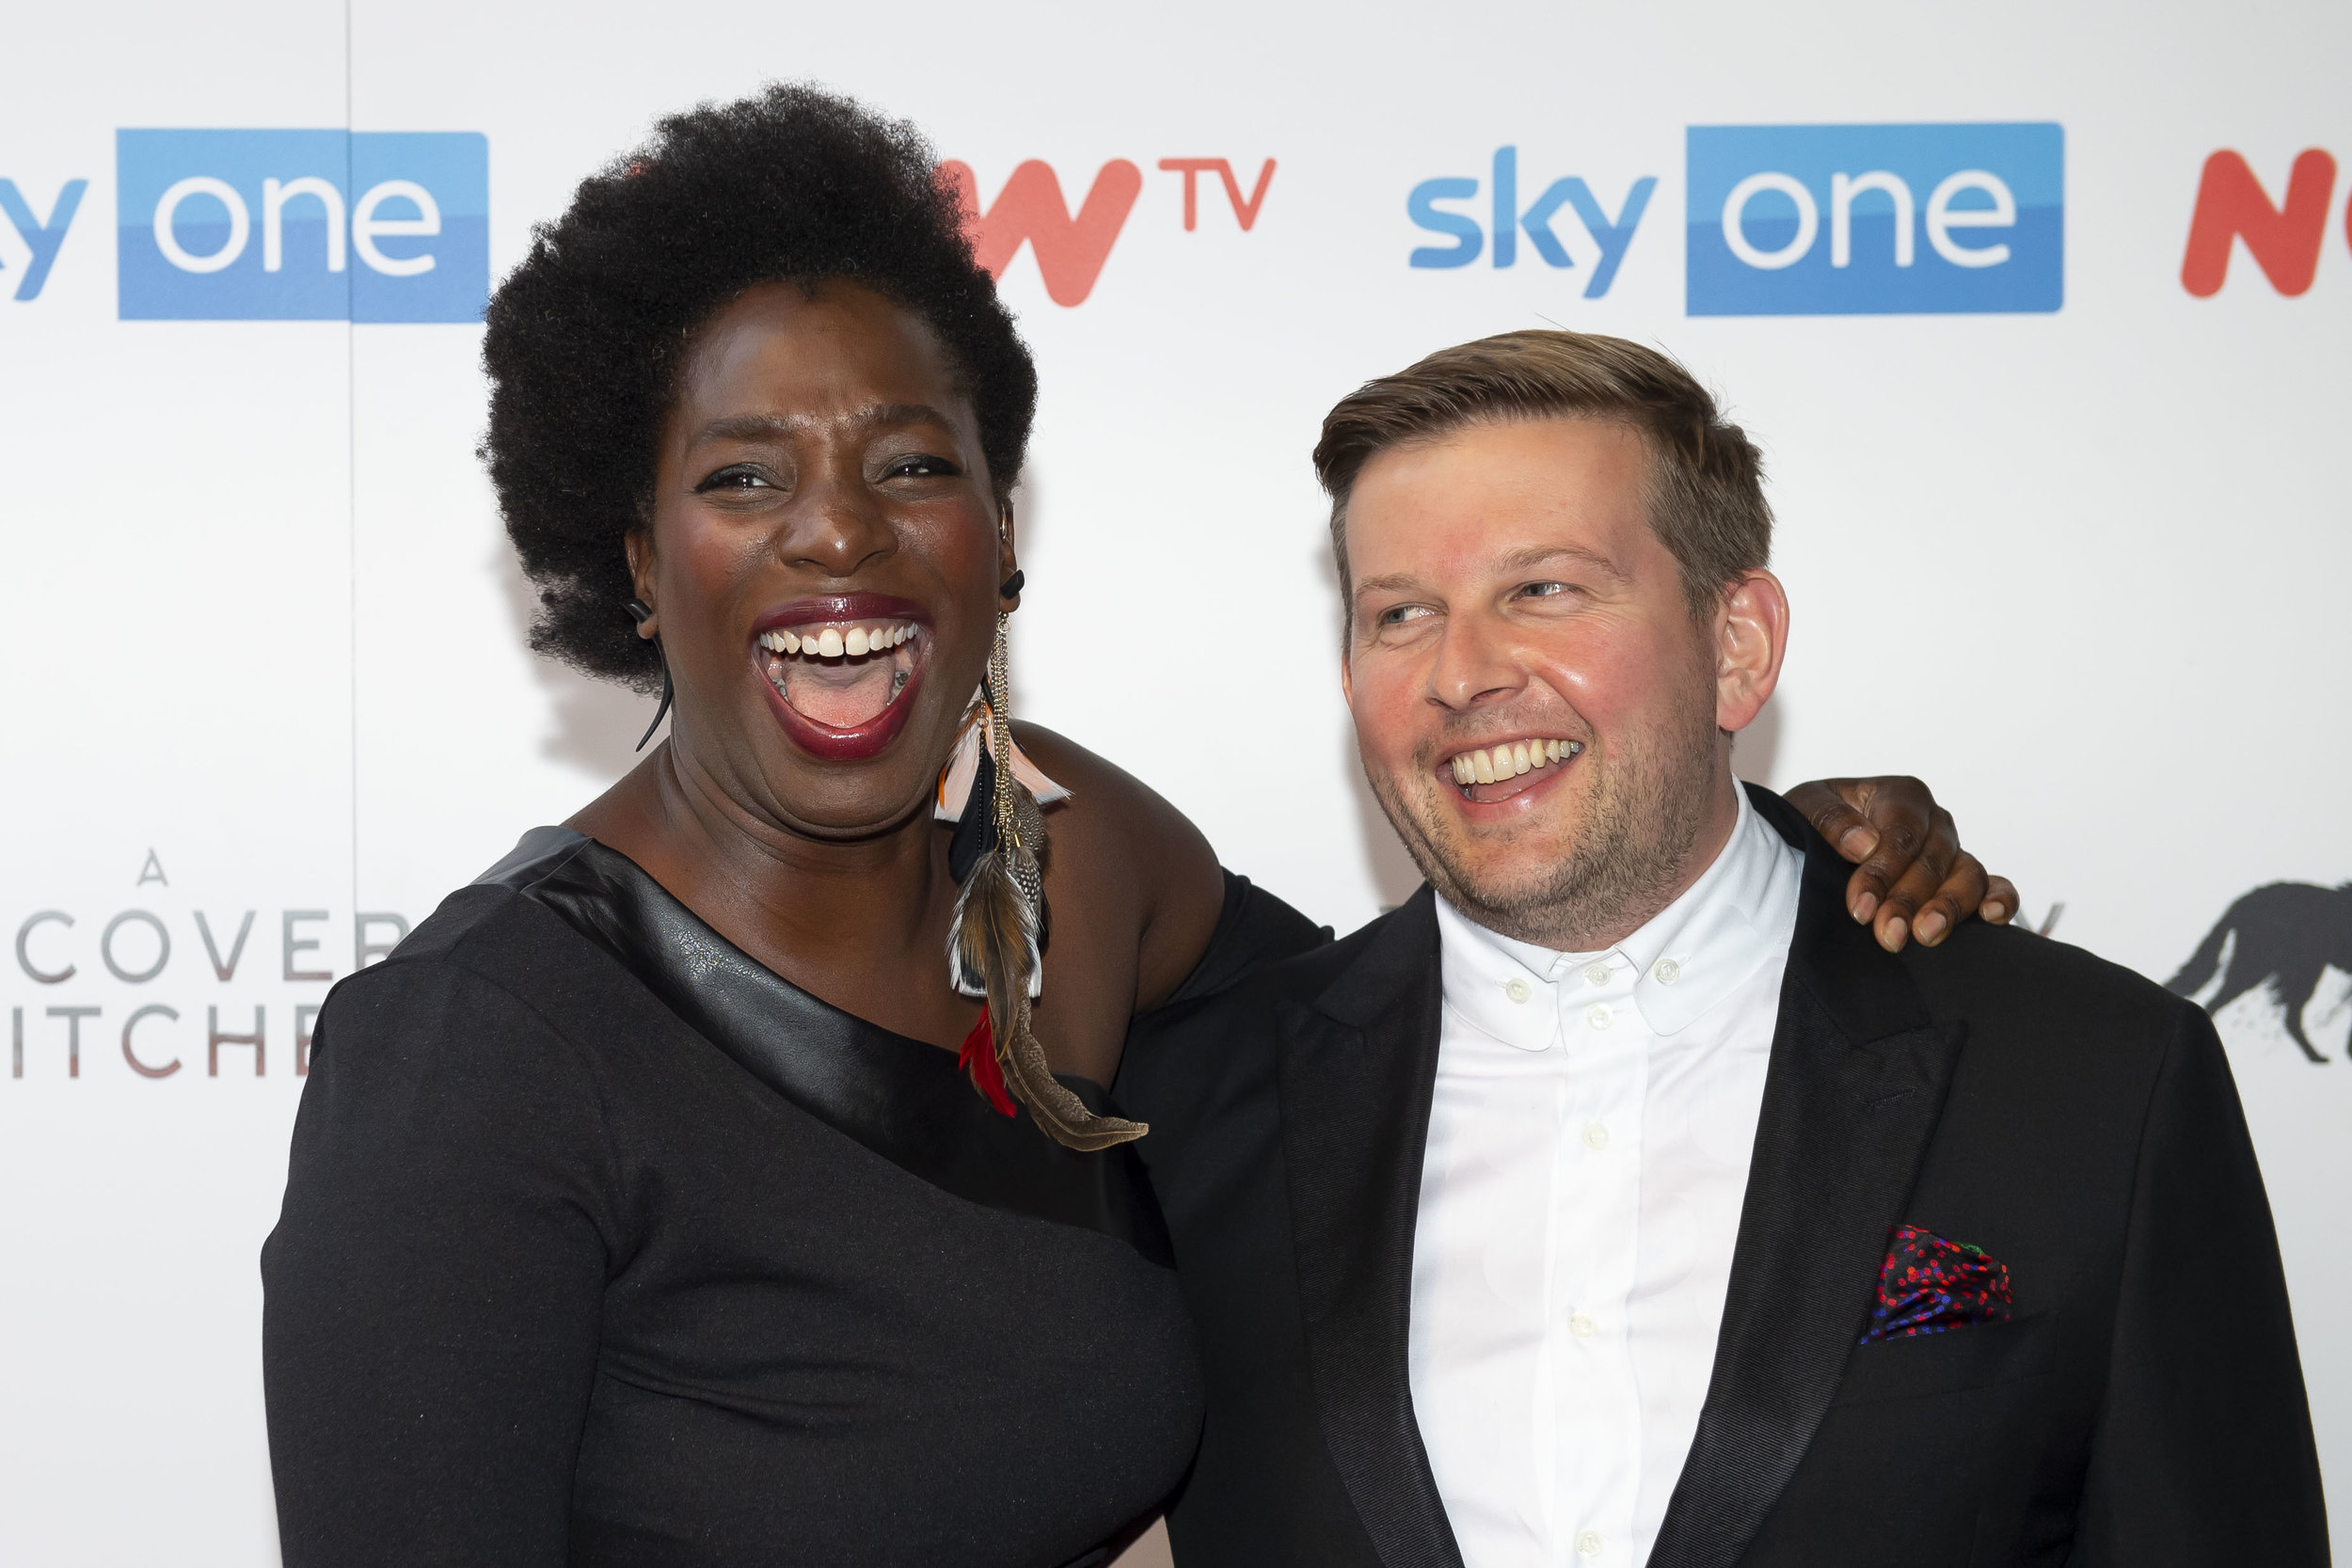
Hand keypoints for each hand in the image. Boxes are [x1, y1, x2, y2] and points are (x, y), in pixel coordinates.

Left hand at [1785, 776, 2018, 952]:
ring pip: (1968, 876)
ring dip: (1949, 908)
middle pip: (1933, 862)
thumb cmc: (1812, 821)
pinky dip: (1999, 899)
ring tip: (1926, 936)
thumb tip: (1864, 844)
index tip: (1859, 907)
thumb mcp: (1805, 807)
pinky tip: (1993, 916)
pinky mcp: (1962, 880)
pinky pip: (1992, 886)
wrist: (1815, 844)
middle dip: (1907, 901)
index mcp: (1902, 795)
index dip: (1882, 873)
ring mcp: (1953, 851)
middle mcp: (1935, 822)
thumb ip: (1830, 820)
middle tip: (1887, 935)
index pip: (1902, 835)